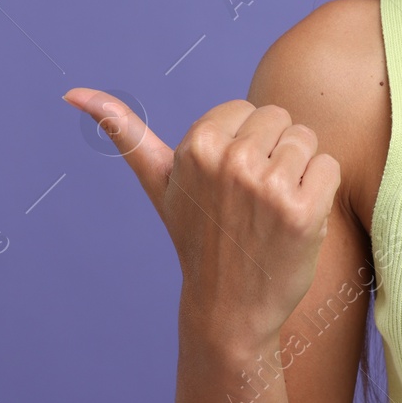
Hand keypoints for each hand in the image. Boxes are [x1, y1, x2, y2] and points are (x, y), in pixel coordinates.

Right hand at [61, 88, 342, 353]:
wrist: (228, 309)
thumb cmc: (195, 238)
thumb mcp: (158, 183)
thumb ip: (123, 131)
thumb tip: (72, 93)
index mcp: (198, 145)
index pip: (249, 110)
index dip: (243, 145)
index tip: (226, 184)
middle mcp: (231, 161)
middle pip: (281, 119)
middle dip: (272, 153)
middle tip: (251, 201)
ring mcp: (267, 186)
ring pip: (307, 141)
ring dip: (298, 172)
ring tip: (271, 210)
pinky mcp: (303, 210)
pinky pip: (329, 166)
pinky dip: (320, 191)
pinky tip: (295, 221)